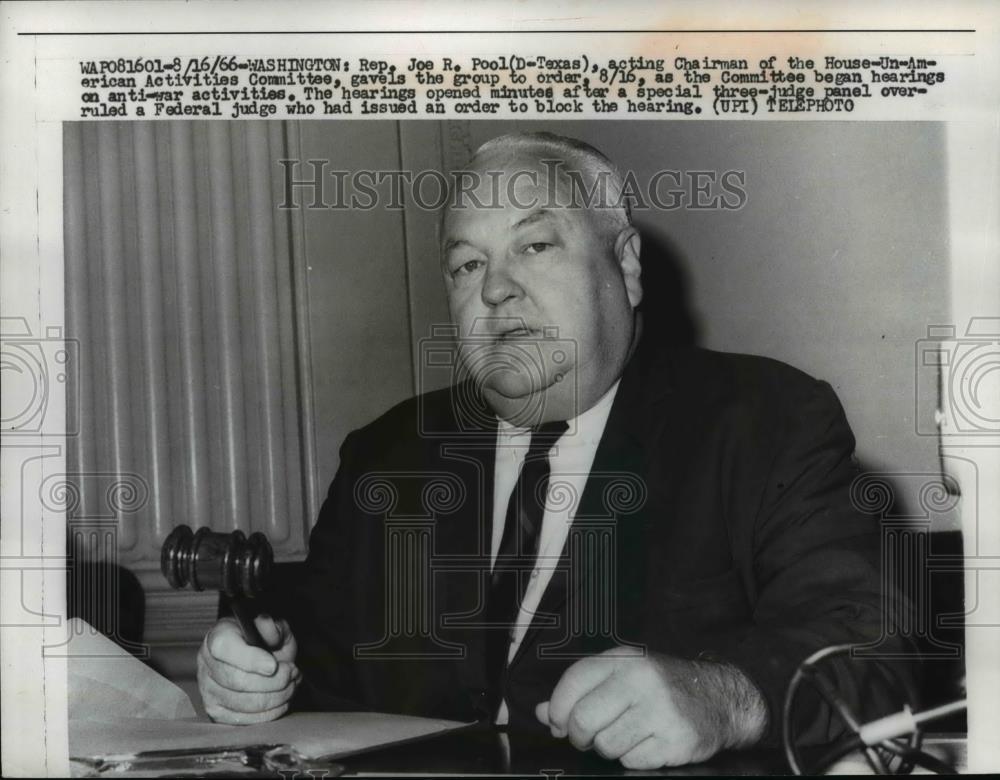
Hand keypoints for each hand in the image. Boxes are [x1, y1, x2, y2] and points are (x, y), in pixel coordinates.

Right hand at [197, 615, 300, 724]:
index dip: (251, 659)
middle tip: (292, 673)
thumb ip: (272, 626)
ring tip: (291, 685)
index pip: (226, 649)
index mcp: (217, 637)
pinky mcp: (216, 712)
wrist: (255, 658)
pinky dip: (269, 713)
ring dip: (276, 697)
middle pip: (237, 681)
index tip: (273, 665)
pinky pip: (243, 720)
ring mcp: (208, 690)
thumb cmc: (262, 642)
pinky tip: (281, 701)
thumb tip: (267, 627)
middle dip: (273, 680)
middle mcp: (207, 664)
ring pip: (243, 703)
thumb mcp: (272, 627)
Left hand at [535, 647, 766, 768]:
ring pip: (605, 745)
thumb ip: (582, 690)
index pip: (574, 680)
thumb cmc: (663, 686)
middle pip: (584, 719)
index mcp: (625, 660)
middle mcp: (642, 680)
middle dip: (579, 735)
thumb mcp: (623, 674)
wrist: (719, 698)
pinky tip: (645, 743)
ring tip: (624, 735)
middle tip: (587, 736)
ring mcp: (660, 711)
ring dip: (608, 747)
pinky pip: (631, 761)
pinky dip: (632, 758)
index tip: (557, 720)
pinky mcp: (674, 741)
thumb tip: (543, 712)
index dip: (557, 707)